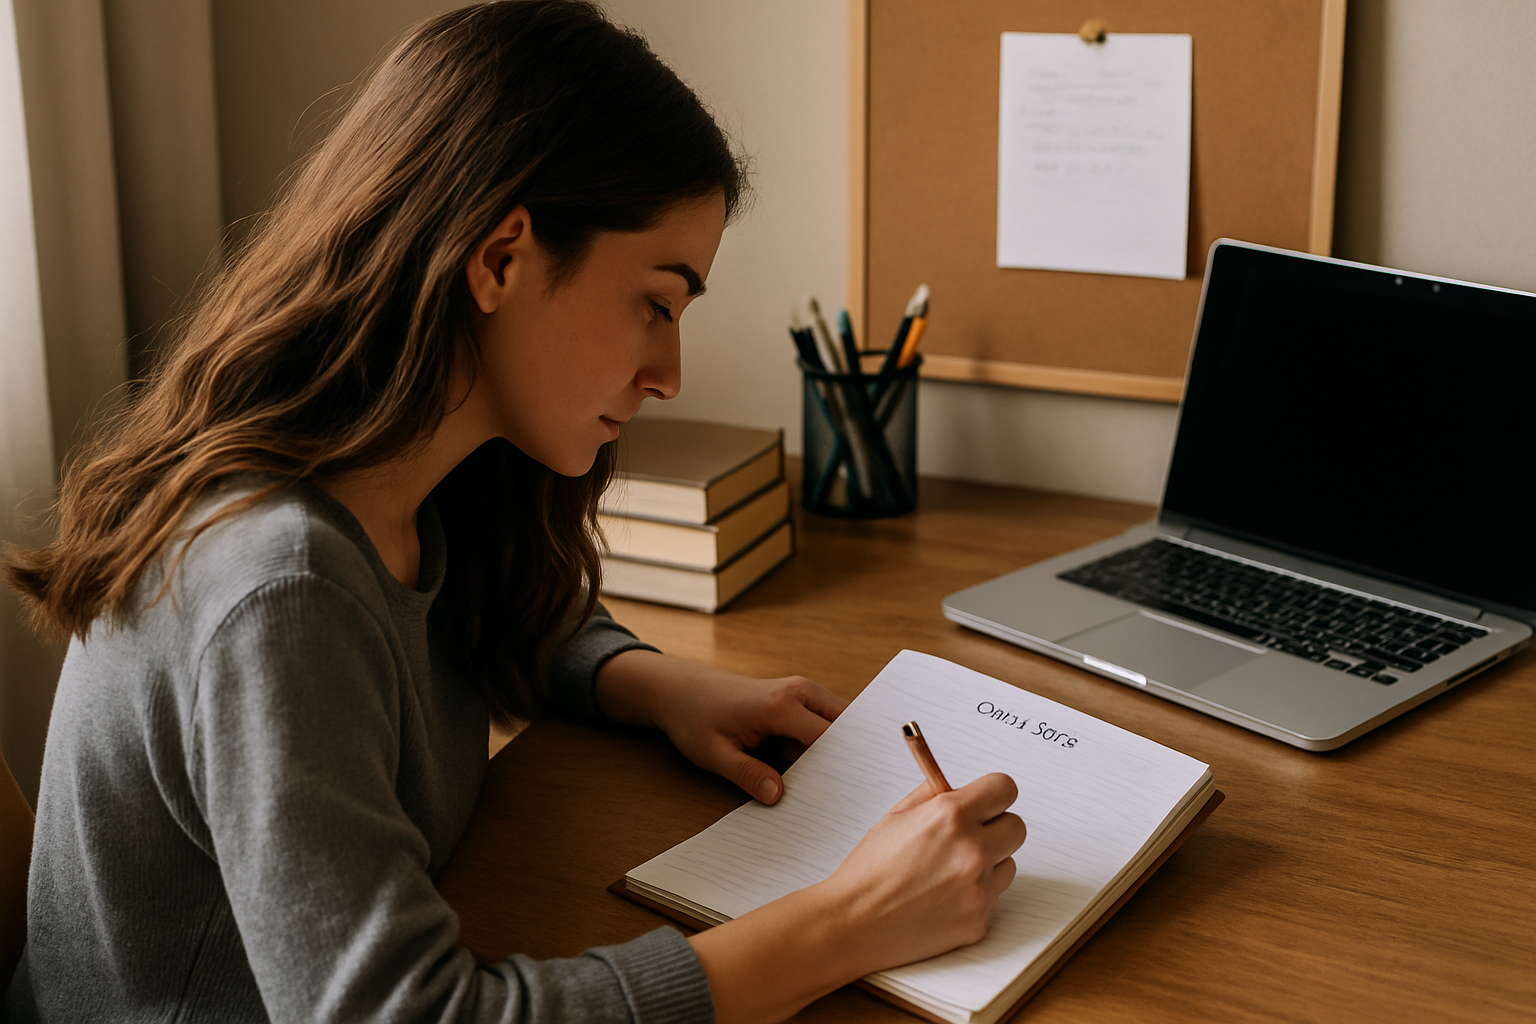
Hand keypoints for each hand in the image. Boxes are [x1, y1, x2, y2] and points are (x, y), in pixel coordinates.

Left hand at [594, 650, 847, 803]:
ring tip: (839, 785)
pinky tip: (817, 772)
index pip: (830, 738)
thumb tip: (778, 796)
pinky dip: (825, 745)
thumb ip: (747, 774)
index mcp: (780, 705)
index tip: (852, 794)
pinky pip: (822, 723)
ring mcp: (799, 692)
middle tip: (855, 792)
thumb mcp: (714, 753)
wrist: (680, 690)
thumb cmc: (694, 718)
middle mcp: (798, 692)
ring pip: (838, 724)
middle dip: (852, 756)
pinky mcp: (796, 699)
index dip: (844, 766)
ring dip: (839, 751)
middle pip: (845, 726)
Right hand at [687, 772, 1025, 1023]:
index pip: (1004, 788)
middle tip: (969, 836)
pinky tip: (943, 897)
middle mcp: (972, 850)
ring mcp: (979, 888)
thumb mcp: (897, 816)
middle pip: (1017, 826)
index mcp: (950, 816)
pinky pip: (993, 896)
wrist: (854, 921)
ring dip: (988, 863)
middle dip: (996, 827)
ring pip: (1008, 863)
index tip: (987, 801)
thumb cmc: (869, 869)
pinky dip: (975, 894)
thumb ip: (933, 795)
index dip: (994, 793)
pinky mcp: (979, 920)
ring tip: (947, 871)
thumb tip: (958, 785)